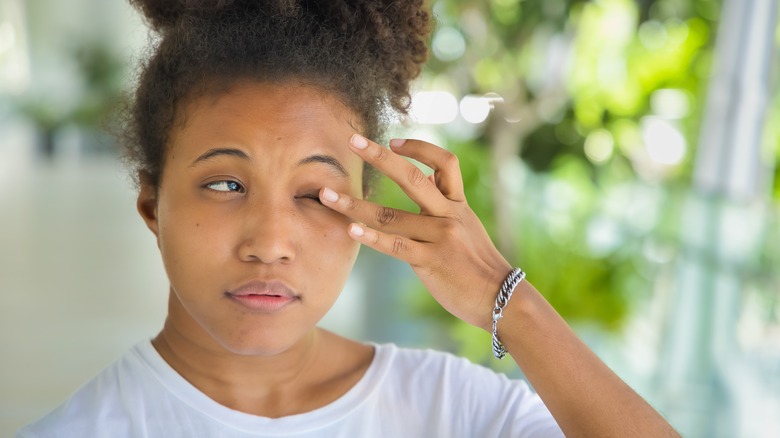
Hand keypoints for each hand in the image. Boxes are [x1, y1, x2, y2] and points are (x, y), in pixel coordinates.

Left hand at [320, 134, 512, 330]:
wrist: (502, 299)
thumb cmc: (478, 267)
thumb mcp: (466, 229)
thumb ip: (442, 208)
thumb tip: (417, 186)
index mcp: (458, 204)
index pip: (444, 162)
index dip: (419, 147)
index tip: (393, 141)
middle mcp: (449, 215)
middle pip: (412, 176)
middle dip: (379, 156)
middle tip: (352, 141)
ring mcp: (441, 237)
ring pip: (391, 214)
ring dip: (354, 205)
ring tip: (327, 197)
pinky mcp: (431, 261)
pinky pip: (395, 245)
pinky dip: (371, 237)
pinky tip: (351, 230)